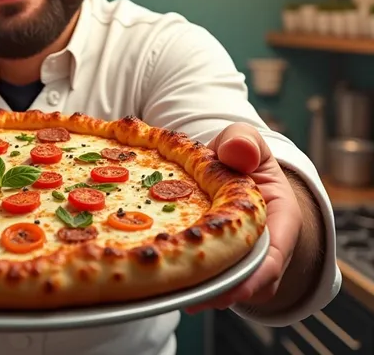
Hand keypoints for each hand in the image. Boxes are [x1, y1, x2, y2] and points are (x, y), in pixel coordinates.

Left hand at [185, 123, 302, 313]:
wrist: (229, 168)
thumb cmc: (241, 159)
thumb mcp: (244, 142)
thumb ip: (242, 141)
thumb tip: (238, 152)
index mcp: (279, 220)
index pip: (273, 257)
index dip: (255, 278)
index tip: (232, 290)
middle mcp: (262, 248)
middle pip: (247, 281)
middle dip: (221, 293)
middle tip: (190, 298)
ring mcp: (239, 258)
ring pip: (225, 285)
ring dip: (199, 290)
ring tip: (169, 294)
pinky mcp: (216, 261)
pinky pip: (205, 276)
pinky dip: (186, 279)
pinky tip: (160, 282)